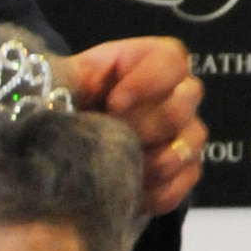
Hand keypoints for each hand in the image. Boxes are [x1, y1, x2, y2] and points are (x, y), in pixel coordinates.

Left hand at [62, 36, 205, 214]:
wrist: (61, 156)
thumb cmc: (61, 110)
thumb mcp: (58, 88)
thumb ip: (69, 79)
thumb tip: (62, 90)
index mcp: (144, 63)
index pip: (171, 59)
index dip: (149, 80)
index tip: (114, 103)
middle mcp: (174, 93)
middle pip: (186, 100)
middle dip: (146, 123)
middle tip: (113, 138)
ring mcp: (184, 131)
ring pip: (191, 140)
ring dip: (155, 159)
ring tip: (120, 167)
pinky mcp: (185, 168)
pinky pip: (187, 177)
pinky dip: (159, 189)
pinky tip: (131, 192)